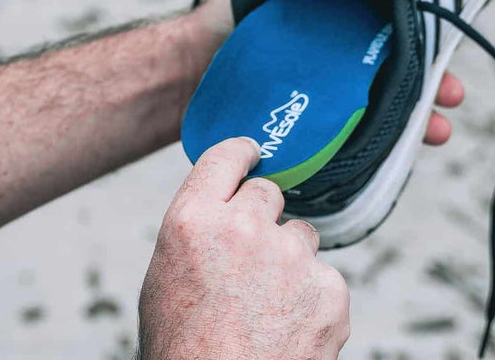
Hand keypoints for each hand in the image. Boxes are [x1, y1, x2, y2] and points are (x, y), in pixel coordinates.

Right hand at [139, 138, 349, 359]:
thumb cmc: (185, 351)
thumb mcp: (165, 280)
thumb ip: (198, 233)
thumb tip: (226, 208)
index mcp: (192, 221)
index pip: (225, 156)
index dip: (243, 154)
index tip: (253, 155)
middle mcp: (244, 228)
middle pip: (270, 194)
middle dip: (264, 219)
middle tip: (251, 262)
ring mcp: (291, 257)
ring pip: (302, 236)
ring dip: (290, 261)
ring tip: (265, 309)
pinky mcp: (329, 290)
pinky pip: (325, 278)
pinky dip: (312, 299)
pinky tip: (286, 329)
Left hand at [191, 0, 467, 147]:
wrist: (189, 71)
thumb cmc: (228, 15)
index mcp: (343, 20)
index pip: (398, 30)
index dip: (427, 43)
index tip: (445, 58)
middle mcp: (344, 58)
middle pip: (401, 72)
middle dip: (432, 85)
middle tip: (451, 99)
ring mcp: (331, 95)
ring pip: (386, 109)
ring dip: (416, 122)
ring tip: (436, 134)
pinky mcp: (315, 128)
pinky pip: (354, 139)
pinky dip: (381, 150)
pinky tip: (399, 158)